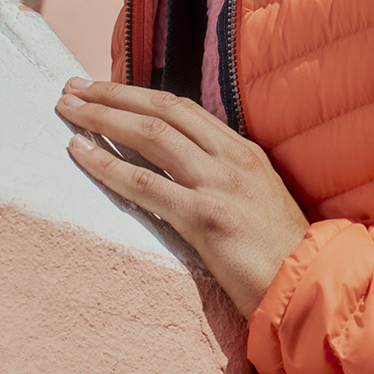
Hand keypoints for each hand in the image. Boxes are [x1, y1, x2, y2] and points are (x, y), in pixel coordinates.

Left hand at [57, 79, 309, 318]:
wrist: (305, 286)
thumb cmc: (278, 253)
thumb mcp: (257, 199)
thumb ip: (223, 176)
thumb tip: (178, 167)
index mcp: (243, 151)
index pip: (183, 108)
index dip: (139, 94)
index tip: (104, 88)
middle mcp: (231, 159)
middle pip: (163, 112)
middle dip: (114, 95)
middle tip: (73, 88)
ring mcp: (218, 185)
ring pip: (151, 137)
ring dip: (103, 119)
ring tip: (68, 111)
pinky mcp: (205, 217)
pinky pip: (146, 184)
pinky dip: (108, 166)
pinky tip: (81, 155)